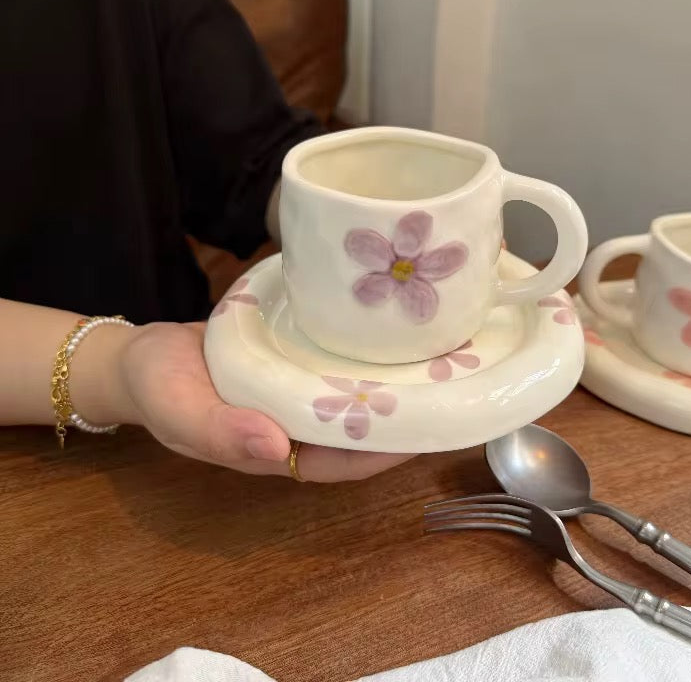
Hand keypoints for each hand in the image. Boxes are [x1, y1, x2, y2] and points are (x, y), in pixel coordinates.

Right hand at [89, 321, 414, 480]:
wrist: (142, 353)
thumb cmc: (158, 389)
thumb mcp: (180, 413)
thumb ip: (221, 434)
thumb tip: (276, 449)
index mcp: (277, 451)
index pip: (343, 462)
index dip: (385, 453)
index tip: (426, 431)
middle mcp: (297, 427)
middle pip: (358, 431)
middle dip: (401, 415)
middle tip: (444, 384)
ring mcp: (298, 395)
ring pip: (351, 397)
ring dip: (386, 384)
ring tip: (430, 356)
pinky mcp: (294, 363)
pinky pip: (334, 365)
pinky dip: (358, 355)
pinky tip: (385, 331)